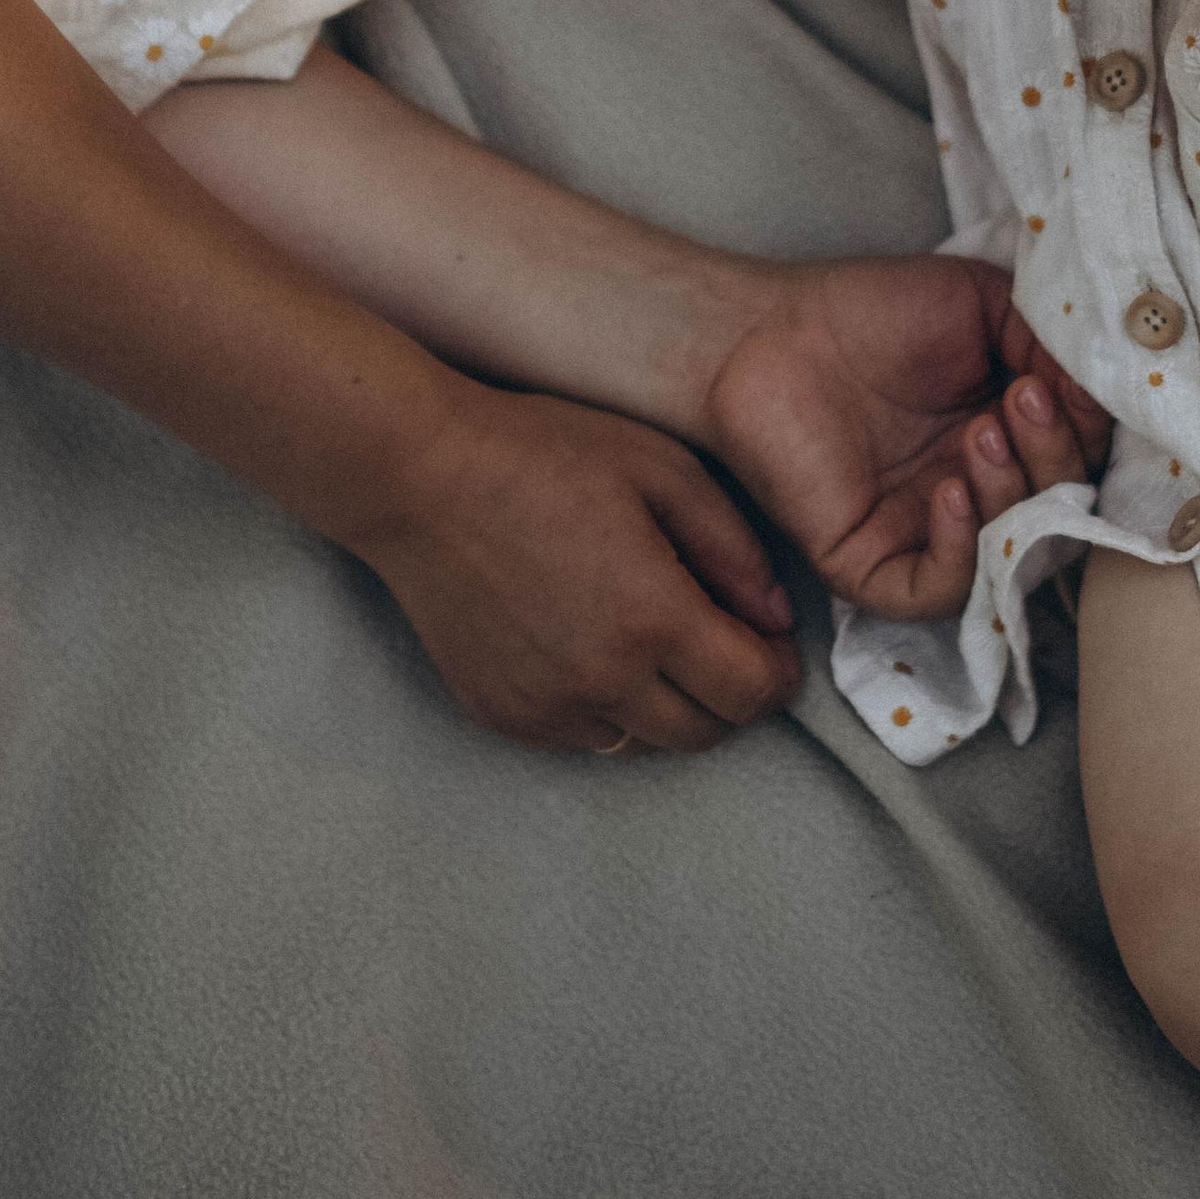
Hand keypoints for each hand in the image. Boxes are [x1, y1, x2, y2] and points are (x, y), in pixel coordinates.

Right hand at [356, 381, 801, 755]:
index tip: (773, 644)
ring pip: (644, 744)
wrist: (420, 478)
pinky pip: (583, 737)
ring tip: (650, 638)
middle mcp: (604, 681)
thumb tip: (777, 616)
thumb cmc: (543, 453)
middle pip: (705, 733)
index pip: (752, 694)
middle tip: (721, 640)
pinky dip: (606, 707)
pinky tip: (590, 644)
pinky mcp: (503, 715)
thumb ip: (734, 546)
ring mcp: (547, 707)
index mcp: (653, 618)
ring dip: (668, 706)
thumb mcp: (662, 468)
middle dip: (730, 693)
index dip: (779, 674)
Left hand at [701, 253, 1110, 624]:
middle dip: (1053, 458)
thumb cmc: (874, 312)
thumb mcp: (986, 305)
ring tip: (982, 429)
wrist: (769, 329)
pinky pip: (938, 591)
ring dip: (1012, 493)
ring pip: (1007, 555)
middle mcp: (979, 493)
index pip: (1081, 460)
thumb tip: (1104, 387)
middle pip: (1057, 512)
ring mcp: (928, 533)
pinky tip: (951, 492)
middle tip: (1018, 400)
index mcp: (1012, 436)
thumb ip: (1051, 341)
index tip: (1064, 381)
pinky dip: (961, 552)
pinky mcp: (872, 564)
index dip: (1086, 431)